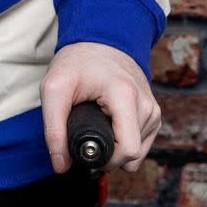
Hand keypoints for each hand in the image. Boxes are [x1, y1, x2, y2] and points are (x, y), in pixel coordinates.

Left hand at [40, 41, 160, 173]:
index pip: (128, 150)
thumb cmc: (77, 62)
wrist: (100, 40)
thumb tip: (61, 166)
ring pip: (138, 152)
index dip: (105, 161)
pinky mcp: (153, 113)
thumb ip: (53, 129)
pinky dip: (124, 142)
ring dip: (116, 149)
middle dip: (107, 155)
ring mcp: (153, 109)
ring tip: (97, 126)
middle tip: (85, 134)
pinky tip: (110, 126)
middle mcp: (146, 104)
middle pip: (132, 155)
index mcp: (125, 96)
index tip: (85, 152)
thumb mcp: (54, 89)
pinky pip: (142, 144)